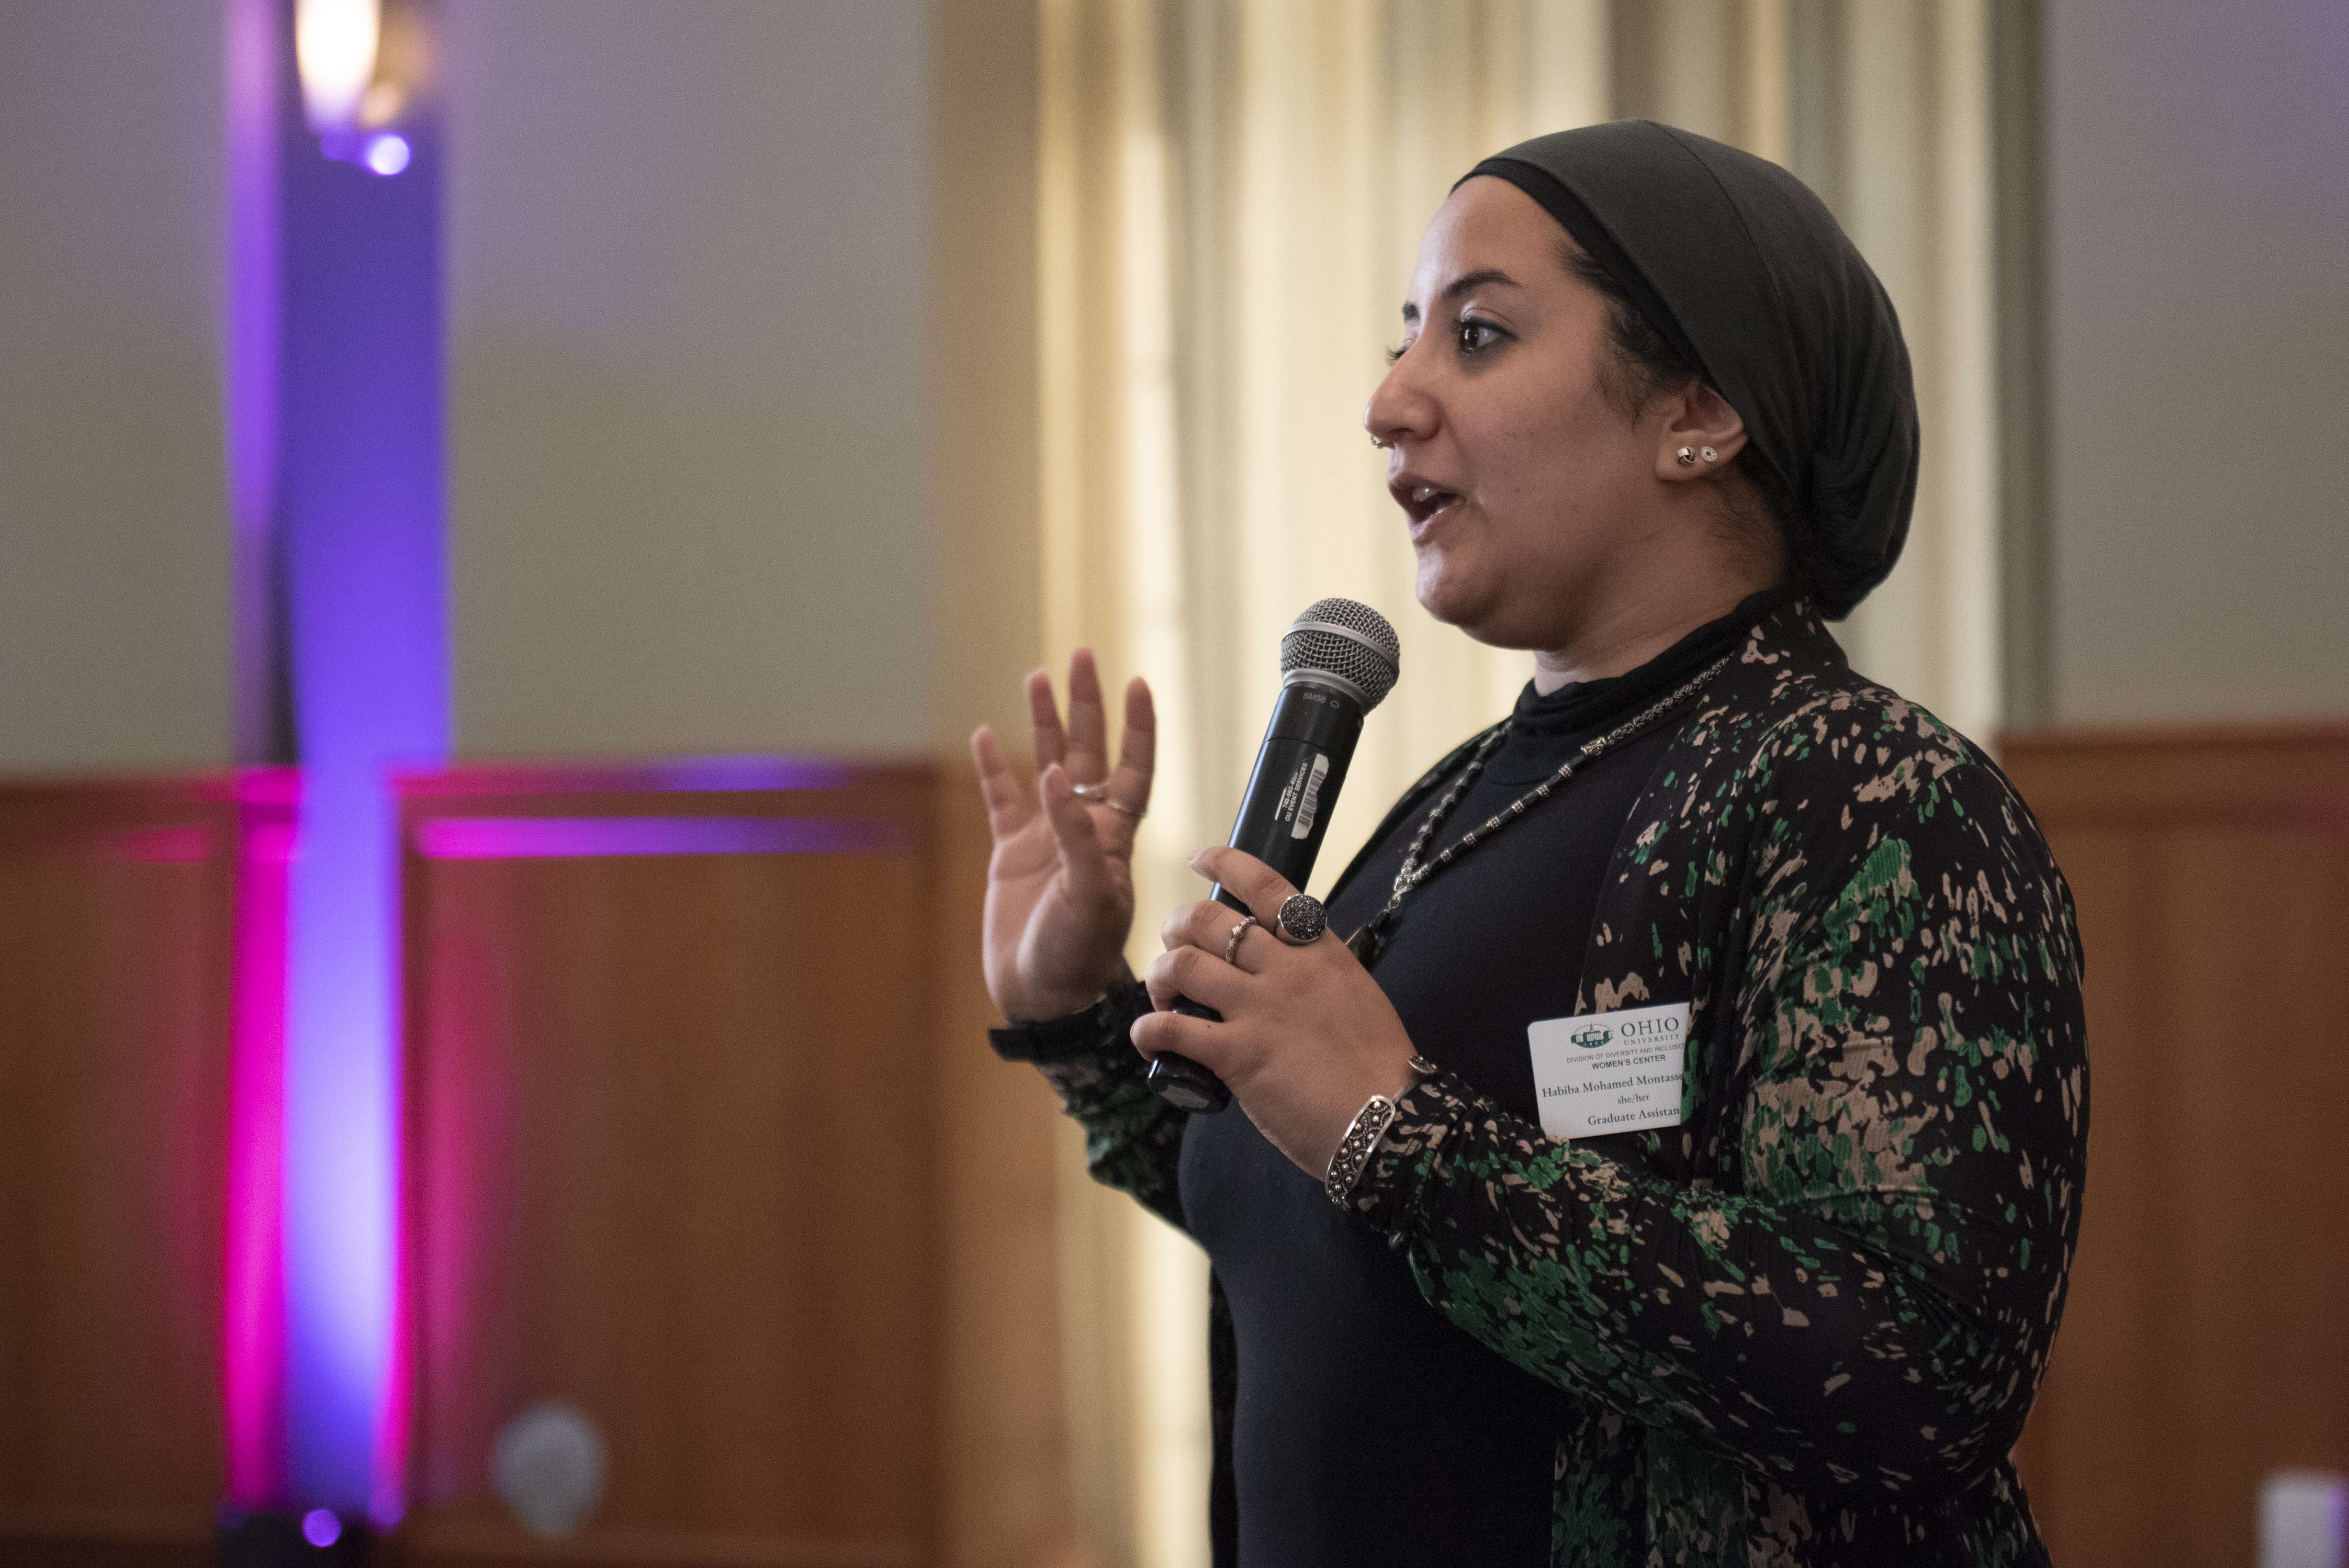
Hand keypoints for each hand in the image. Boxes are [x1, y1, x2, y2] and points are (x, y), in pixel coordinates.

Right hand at [971, 650, 1156, 1022]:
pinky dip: (993, 768)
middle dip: (1086, 705)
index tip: (1137, 682)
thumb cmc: (1078, 955)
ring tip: (1037, 677)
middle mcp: (1083, 829)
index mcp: (1113, 837)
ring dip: (1044, 724)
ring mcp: (1047, 839)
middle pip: (1088, 753)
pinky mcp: (1011, 855)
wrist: (1043, 997)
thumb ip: (1074, 837)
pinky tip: (985, 734)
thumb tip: (1055, 778)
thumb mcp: (1088, 897)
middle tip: (1082, 654)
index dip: (1137, 728)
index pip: (1131, 769)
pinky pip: (1001, 800)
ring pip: (1045, 766)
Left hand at [1132, 847, 1418, 1177]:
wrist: (1388, 1120)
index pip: (1266, 886)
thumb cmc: (1377, 1070)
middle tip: (1175, 950)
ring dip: (1160, 977)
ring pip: (1183, 965)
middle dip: (1177, 928)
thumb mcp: (1355, 998)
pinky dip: (1148, 1030)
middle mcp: (1286, 970)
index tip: (1199, 860)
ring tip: (1164, 997)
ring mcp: (1259, 1009)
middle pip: (1208, 921)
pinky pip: (1171, 1028)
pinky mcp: (1237, 1054)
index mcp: (1320, 951)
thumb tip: (1288, 977)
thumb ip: (1318, 978)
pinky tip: (1149, 1038)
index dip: (1224, 864)